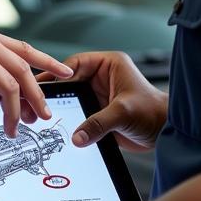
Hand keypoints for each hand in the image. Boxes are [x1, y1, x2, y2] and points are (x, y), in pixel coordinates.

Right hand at [40, 51, 166, 150]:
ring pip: (71, 97)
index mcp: (109, 65)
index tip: (42, 83)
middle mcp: (101, 77)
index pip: (76, 64)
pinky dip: (68, 119)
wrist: (165, 132)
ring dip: (59, 106)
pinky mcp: (98, 112)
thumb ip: (99, 123)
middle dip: (54, 91)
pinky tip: (55, 125)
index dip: (57, 73)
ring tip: (40, 114)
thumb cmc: (153, 112)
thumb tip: (77, 136)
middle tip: (36, 100)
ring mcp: (98, 95)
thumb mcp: (124, 113)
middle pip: (69, 81)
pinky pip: (77, 113)